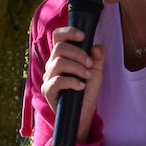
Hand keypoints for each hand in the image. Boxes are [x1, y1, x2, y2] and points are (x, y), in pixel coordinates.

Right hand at [39, 25, 105, 145]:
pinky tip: (81, 86)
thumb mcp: (96, 71)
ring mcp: (48, 77)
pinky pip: (57, 81)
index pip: (58, 36)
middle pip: (59, 47)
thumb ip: (98, 57)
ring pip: (59, 63)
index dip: (68, 32)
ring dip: (77, 67)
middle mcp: (52, 64)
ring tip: (86, 76)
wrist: (83, 113)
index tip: (83, 36)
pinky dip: (72, 81)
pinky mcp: (48, 91)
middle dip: (78, 53)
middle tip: (89, 64)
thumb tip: (96, 47)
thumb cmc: (87, 90)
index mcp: (62, 56)